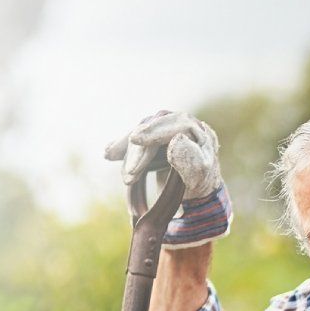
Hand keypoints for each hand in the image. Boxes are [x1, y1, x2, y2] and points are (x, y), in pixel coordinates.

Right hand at [105, 111, 231, 247]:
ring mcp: (163, 126)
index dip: (151, 132)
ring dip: (126, 151)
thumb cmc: (201, 182)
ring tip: (116, 166)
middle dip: (137, 151)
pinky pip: (134, 138)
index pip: (169, 126)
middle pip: (150, 129)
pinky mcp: (152, 134)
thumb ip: (189, 159)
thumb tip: (176, 140)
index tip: (135, 140)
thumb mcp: (200, 175)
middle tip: (129, 175)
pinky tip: (109, 153)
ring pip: (139, 133)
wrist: (198, 189)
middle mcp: (177, 121)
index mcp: (192, 128)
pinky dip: (121, 147)